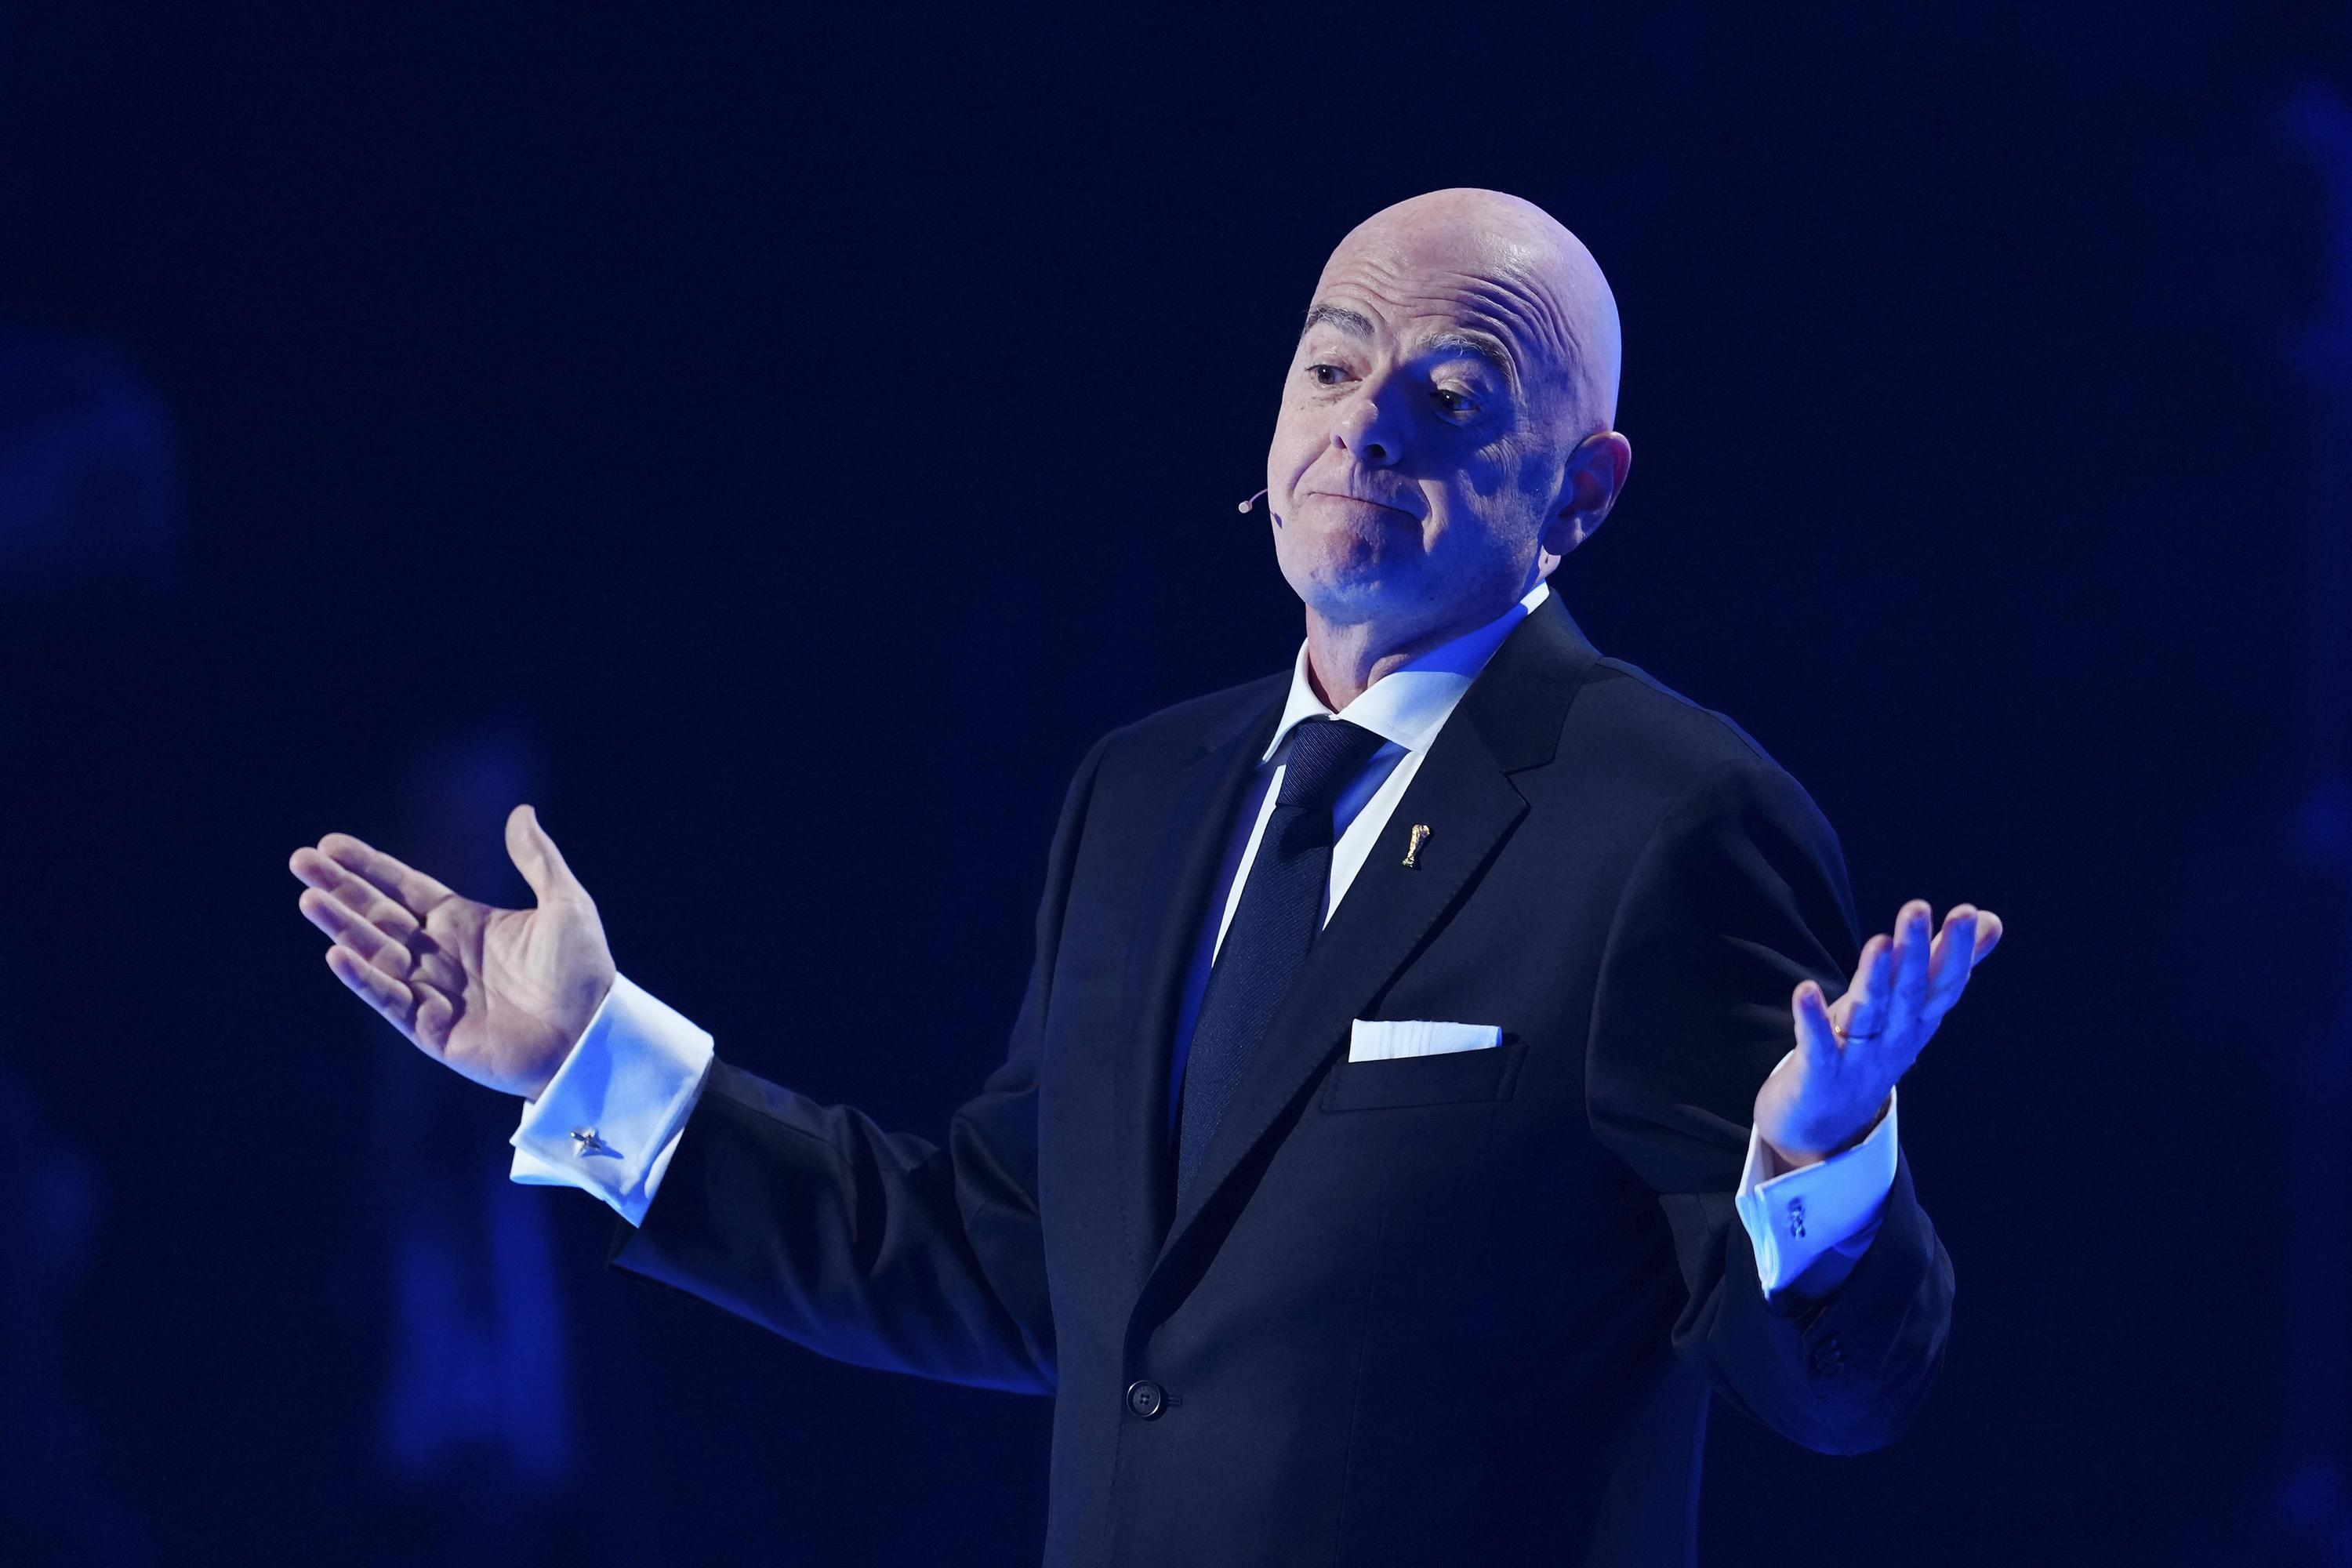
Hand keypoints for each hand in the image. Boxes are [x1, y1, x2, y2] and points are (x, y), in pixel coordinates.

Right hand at [289, 804, 615, 1099]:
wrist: (593, 1034)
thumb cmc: (584, 971)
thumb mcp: (565, 903)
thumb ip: (537, 860)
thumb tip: (520, 811)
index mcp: (465, 923)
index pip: (405, 889)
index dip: (369, 867)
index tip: (331, 844)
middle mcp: (441, 955)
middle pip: (378, 916)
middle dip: (340, 890)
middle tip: (299, 861)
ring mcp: (433, 993)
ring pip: (376, 954)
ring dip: (342, 927)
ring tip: (308, 898)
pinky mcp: (432, 1031)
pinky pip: (390, 1000)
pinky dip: (364, 978)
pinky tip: (337, 952)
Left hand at [1753, 900, 2002, 1168]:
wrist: (1824, 1125)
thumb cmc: (1871, 1050)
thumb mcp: (1911, 1007)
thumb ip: (1945, 963)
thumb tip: (1992, 920)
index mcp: (1918, 1021)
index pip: (1944, 984)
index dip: (1957, 950)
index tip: (1969, 912)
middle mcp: (1895, 1038)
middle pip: (1908, 992)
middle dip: (1915, 951)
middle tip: (1918, 908)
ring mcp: (1860, 1058)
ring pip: (1871, 1014)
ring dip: (1875, 977)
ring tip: (1880, 941)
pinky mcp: (1820, 1073)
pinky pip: (1819, 1045)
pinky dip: (1812, 1020)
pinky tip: (1804, 990)